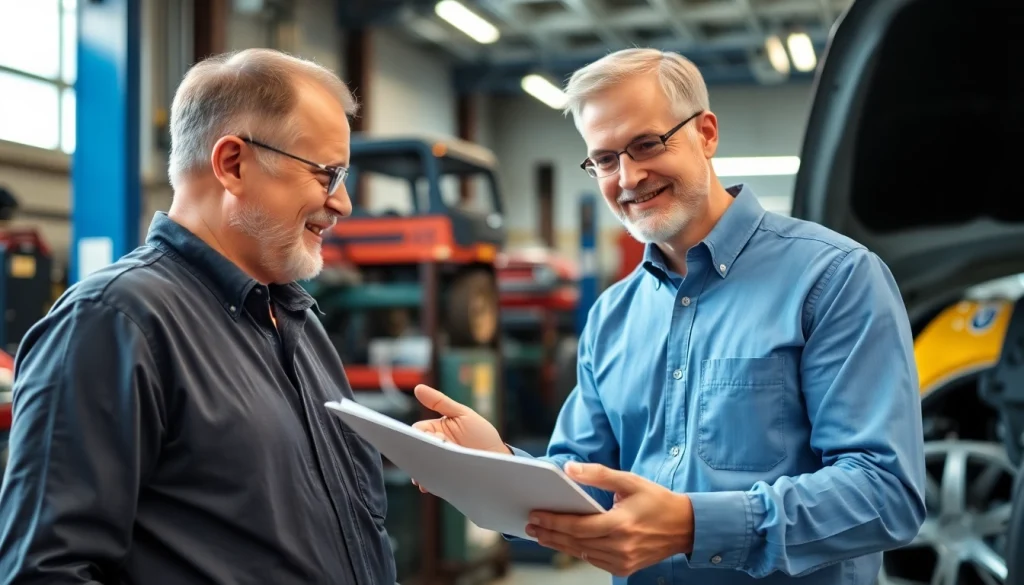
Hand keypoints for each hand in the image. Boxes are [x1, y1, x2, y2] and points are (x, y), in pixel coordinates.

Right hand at [410, 384, 510, 492]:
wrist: (499, 459)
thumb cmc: (481, 434)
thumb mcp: (462, 414)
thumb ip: (440, 402)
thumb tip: (418, 387)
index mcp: (435, 431)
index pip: (418, 432)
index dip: (421, 436)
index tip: (434, 439)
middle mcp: (434, 448)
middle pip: (417, 450)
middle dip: (418, 455)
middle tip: (427, 458)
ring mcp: (438, 464)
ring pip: (421, 467)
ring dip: (421, 471)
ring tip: (424, 477)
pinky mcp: (443, 480)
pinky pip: (431, 481)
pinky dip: (429, 482)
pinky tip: (430, 485)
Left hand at [525, 462, 694, 576]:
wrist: (684, 527)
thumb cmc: (657, 501)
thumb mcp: (630, 481)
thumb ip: (598, 474)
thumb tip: (569, 469)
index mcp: (621, 524)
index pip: (578, 526)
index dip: (554, 522)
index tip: (535, 515)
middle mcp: (621, 546)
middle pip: (575, 542)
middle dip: (550, 534)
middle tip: (531, 526)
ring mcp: (623, 560)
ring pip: (582, 554)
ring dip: (560, 544)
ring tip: (542, 534)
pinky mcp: (625, 568)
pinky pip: (594, 560)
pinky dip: (578, 551)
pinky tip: (566, 543)